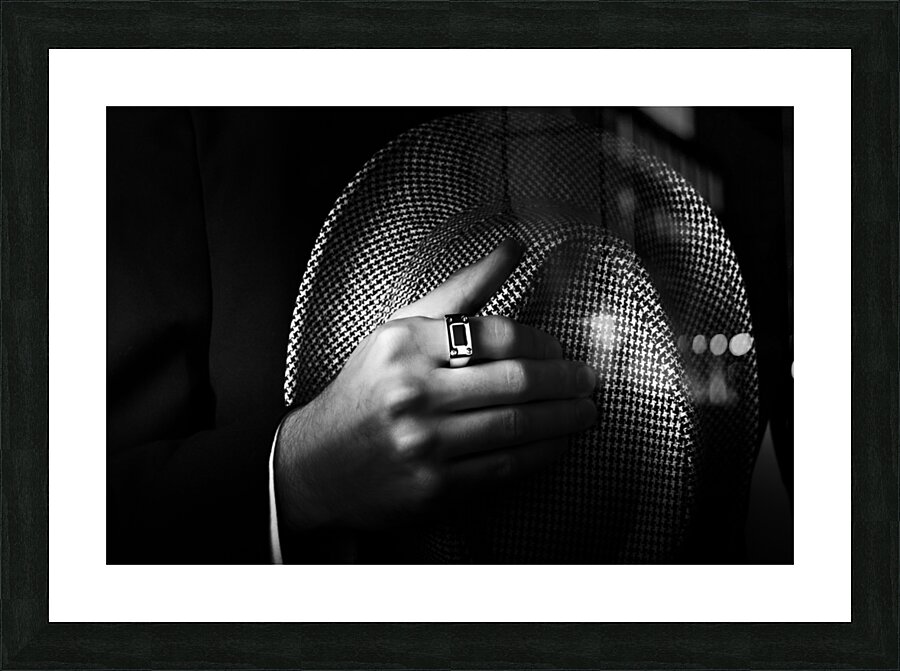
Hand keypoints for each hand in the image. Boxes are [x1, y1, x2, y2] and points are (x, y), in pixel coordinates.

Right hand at [274, 239, 597, 531]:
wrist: (318, 463)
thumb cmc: (367, 389)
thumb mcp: (401, 329)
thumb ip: (461, 290)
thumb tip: (515, 247)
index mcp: (405, 344)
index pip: (495, 335)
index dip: (542, 343)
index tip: (561, 349)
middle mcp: (411, 392)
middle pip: (514, 382)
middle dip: (567, 380)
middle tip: (592, 379)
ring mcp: (423, 443)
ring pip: (517, 426)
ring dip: (565, 418)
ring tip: (588, 410)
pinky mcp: (434, 487)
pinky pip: (505, 466)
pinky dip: (543, 453)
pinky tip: (560, 442)